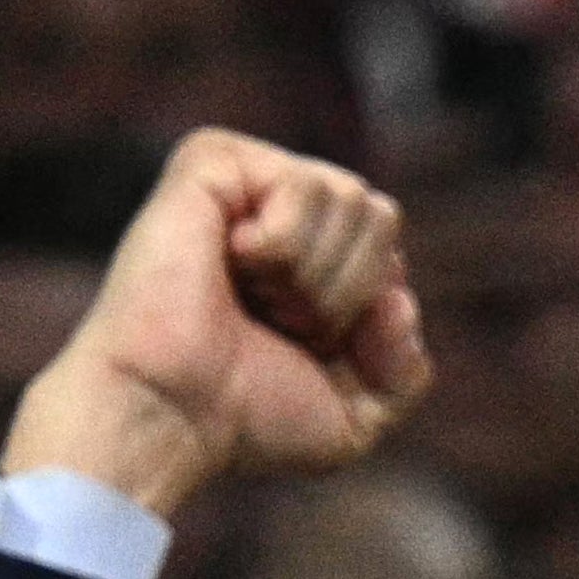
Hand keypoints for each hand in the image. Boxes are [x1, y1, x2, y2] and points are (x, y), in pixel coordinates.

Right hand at [1, 131, 427, 521]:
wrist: (173, 413)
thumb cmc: (246, 417)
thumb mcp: (356, 414)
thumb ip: (406, 369)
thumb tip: (399, 298)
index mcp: (313, 256)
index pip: (391, 251)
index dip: (371, 314)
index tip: (308, 347)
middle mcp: (281, 209)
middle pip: (381, 216)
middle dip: (346, 291)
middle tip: (278, 320)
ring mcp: (246, 180)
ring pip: (351, 198)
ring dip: (314, 276)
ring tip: (253, 295)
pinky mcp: (211, 160)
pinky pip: (301, 184)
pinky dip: (283, 245)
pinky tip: (231, 260)